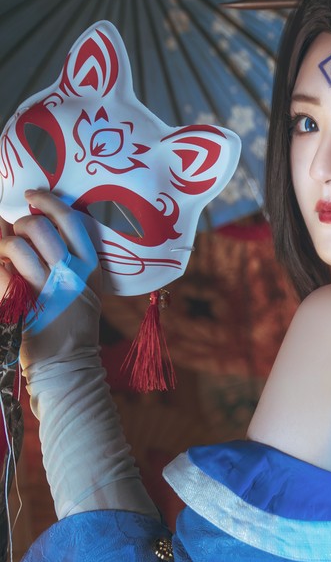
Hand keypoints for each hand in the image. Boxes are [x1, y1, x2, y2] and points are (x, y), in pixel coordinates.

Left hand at [0, 191, 101, 369]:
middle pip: (39, 227)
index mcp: (90, 267)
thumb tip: (31, 221)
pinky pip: (1, 272)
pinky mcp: (25, 305)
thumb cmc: (74, 325)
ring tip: (6, 256)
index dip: (48, 200)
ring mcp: (47, 290)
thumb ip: (69, 259)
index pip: (70, 219)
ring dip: (4, 246)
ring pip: (17, 246)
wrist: (68, 365)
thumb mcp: (86, 289)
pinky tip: (4, 274)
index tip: (32, 195)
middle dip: (20, 225)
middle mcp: (71, 275)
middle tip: (17, 235)